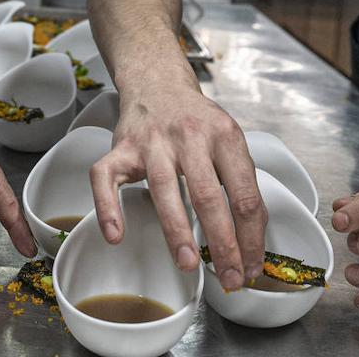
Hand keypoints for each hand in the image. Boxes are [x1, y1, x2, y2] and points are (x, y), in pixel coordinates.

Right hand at [89, 87, 265, 290]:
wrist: (159, 82)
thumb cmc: (197, 120)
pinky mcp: (120, 148)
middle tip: (228, 277)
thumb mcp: (229, 141)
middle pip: (208, 194)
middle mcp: (190, 136)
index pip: (244, 193)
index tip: (250, 265)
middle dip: (221, 241)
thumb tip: (252, 238)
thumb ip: (241, 181)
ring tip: (188, 263)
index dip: (251, 235)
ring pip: (164, 188)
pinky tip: (116, 235)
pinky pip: (106, 178)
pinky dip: (109, 207)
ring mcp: (153, 142)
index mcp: (225, 136)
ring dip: (177, 230)